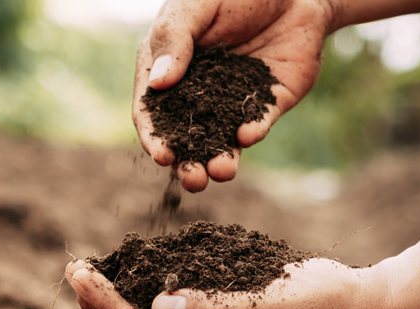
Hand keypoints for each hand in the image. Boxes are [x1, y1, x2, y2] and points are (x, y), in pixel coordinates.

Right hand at [133, 0, 333, 191]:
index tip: (161, 156)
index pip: (153, 110)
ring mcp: (232, 99)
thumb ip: (175, 40)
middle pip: (186, 136)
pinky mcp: (267, 102)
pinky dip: (251, 132)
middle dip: (188, 163)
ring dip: (219, 160)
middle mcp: (197, 90)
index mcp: (169, 67)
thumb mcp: (196, 5)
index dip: (154, 136)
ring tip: (221, 172)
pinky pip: (257, 123)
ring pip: (221, 140)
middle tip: (193, 180)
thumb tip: (158, 84)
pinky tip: (248, 135)